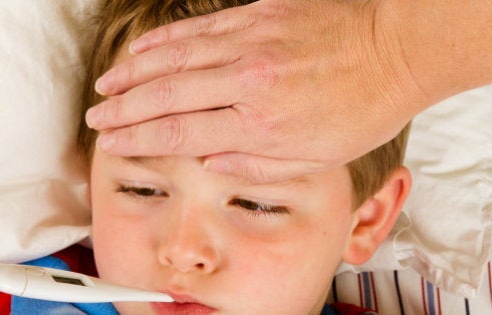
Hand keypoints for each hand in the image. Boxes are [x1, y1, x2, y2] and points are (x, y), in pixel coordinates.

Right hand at [86, 0, 426, 182]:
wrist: (394, 51)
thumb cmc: (361, 110)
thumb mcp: (315, 159)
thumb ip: (256, 165)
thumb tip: (209, 162)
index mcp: (260, 125)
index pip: (178, 133)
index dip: (137, 139)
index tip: (111, 142)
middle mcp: (247, 82)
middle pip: (165, 95)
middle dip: (123, 108)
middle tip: (96, 115)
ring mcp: (250, 42)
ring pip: (174, 57)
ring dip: (133, 73)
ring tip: (106, 84)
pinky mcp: (257, 15)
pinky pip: (198, 29)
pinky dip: (164, 40)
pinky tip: (143, 50)